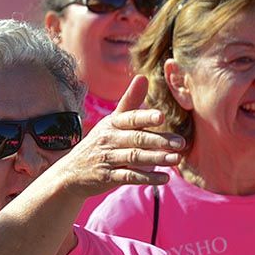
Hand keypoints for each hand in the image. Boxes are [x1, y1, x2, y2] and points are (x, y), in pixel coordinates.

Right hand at [53, 75, 184, 198]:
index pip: (129, 118)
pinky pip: (129, 177)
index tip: (161, 116)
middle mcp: (108, 139)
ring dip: (156, 159)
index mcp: (111, 124)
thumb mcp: (111, 121)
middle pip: (135, 139)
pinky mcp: (107, 177)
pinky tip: (164, 178)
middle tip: (181, 143)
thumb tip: (143, 77)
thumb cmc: (100, 142)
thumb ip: (130, 101)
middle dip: (158, 141)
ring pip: (134, 157)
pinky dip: (147, 178)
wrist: (73, 171)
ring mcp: (107, 159)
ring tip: (176, 159)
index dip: (144, 117)